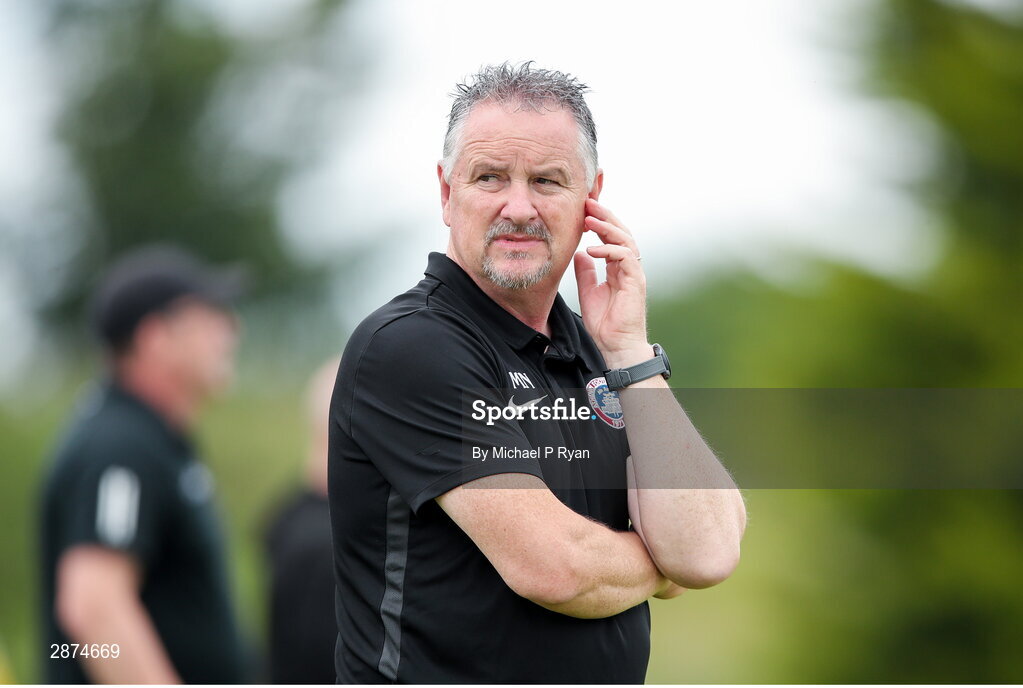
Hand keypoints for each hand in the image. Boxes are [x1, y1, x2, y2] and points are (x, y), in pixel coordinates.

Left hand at [574, 198, 651, 368]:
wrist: (616, 347)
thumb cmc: (605, 324)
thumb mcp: (588, 292)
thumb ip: (585, 272)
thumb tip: (579, 253)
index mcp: (617, 268)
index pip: (611, 237)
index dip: (599, 222)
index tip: (582, 209)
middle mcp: (628, 267)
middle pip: (621, 232)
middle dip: (605, 216)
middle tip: (588, 202)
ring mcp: (634, 273)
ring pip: (626, 240)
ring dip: (607, 228)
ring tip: (589, 219)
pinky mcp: (636, 282)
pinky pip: (626, 258)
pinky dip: (609, 251)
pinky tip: (593, 249)